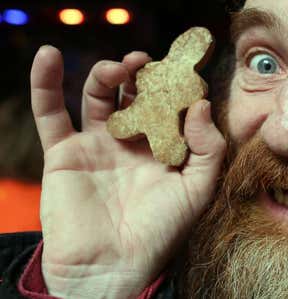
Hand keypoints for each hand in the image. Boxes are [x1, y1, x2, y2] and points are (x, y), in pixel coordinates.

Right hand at [31, 46, 225, 297]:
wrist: (112, 268)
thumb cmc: (161, 233)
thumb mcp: (197, 190)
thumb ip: (208, 147)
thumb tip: (201, 104)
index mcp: (164, 149)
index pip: (170, 106)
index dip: (175, 85)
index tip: (184, 66)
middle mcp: (131, 143)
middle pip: (135, 94)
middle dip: (142, 74)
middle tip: (148, 62)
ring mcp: (97, 145)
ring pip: (98, 96)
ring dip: (107, 73)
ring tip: (120, 67)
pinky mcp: (64, 153)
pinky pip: (50, 113)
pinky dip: (45, 83)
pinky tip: (48, 55)